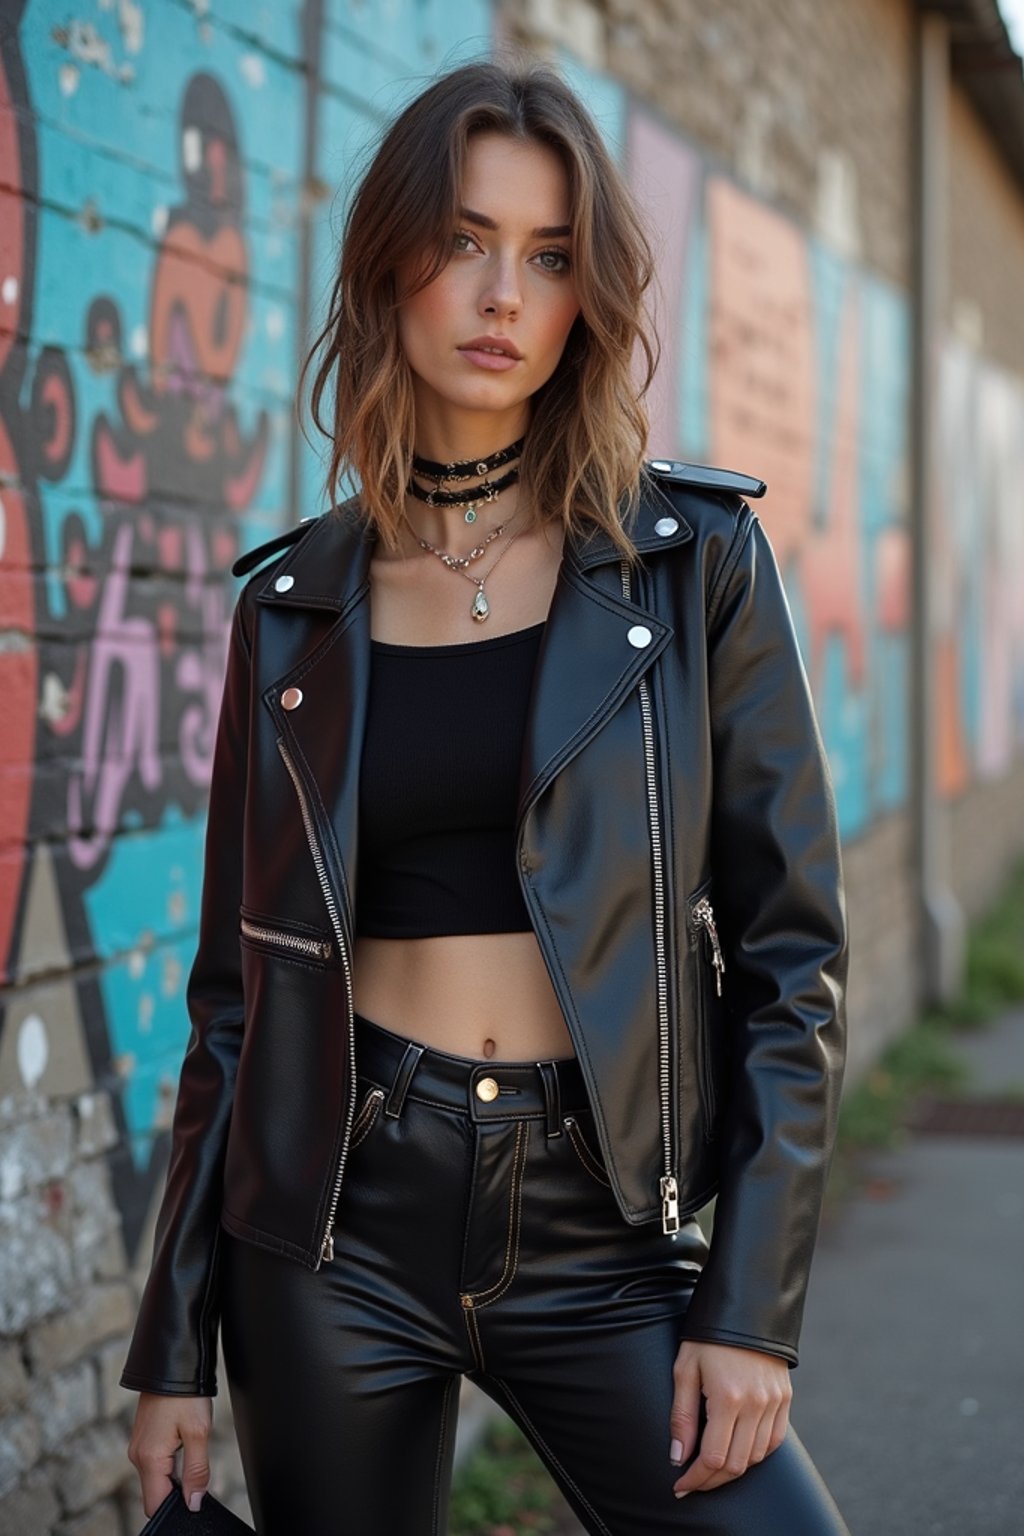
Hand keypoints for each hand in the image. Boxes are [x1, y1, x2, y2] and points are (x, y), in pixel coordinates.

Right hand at [127, 1391, 212, 1516]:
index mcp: (149, 1459)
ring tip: (194, 1455)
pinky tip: (185, 1448)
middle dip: (178, 1494)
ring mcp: (139, 1446)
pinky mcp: (143, 1438)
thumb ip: (197, 1471)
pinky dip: (170, 1465)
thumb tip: (194, 1502)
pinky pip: (155, 1463)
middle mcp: (138, 1456)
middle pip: (156, 1493)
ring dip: (175, 1477)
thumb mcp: (199, 1432)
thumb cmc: (185, 1393)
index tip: (195, 1504)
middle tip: (199, 1477)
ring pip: (157, 1478)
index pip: (156, 1504)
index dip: (176, 1510)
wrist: (172, 1362)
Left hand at [668, 1340, 790, 1496]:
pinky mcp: (785, 1398)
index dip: (696, 1478)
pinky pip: (774, 1441)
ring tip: (711, 1470)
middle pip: (737, 1465)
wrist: (745, 1307)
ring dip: (733, 1470)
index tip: (680, 1487)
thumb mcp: (685, 1369)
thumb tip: (678, 1457)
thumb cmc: (708, 1336)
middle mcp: (756, 1404)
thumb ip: (682, 1416)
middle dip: (711, 1481)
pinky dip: (756, 1454)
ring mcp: (774, 1402)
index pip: (714, 1458)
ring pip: (756, 1457)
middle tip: (693, 1483)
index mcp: (728, 1397)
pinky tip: (738, 1452)